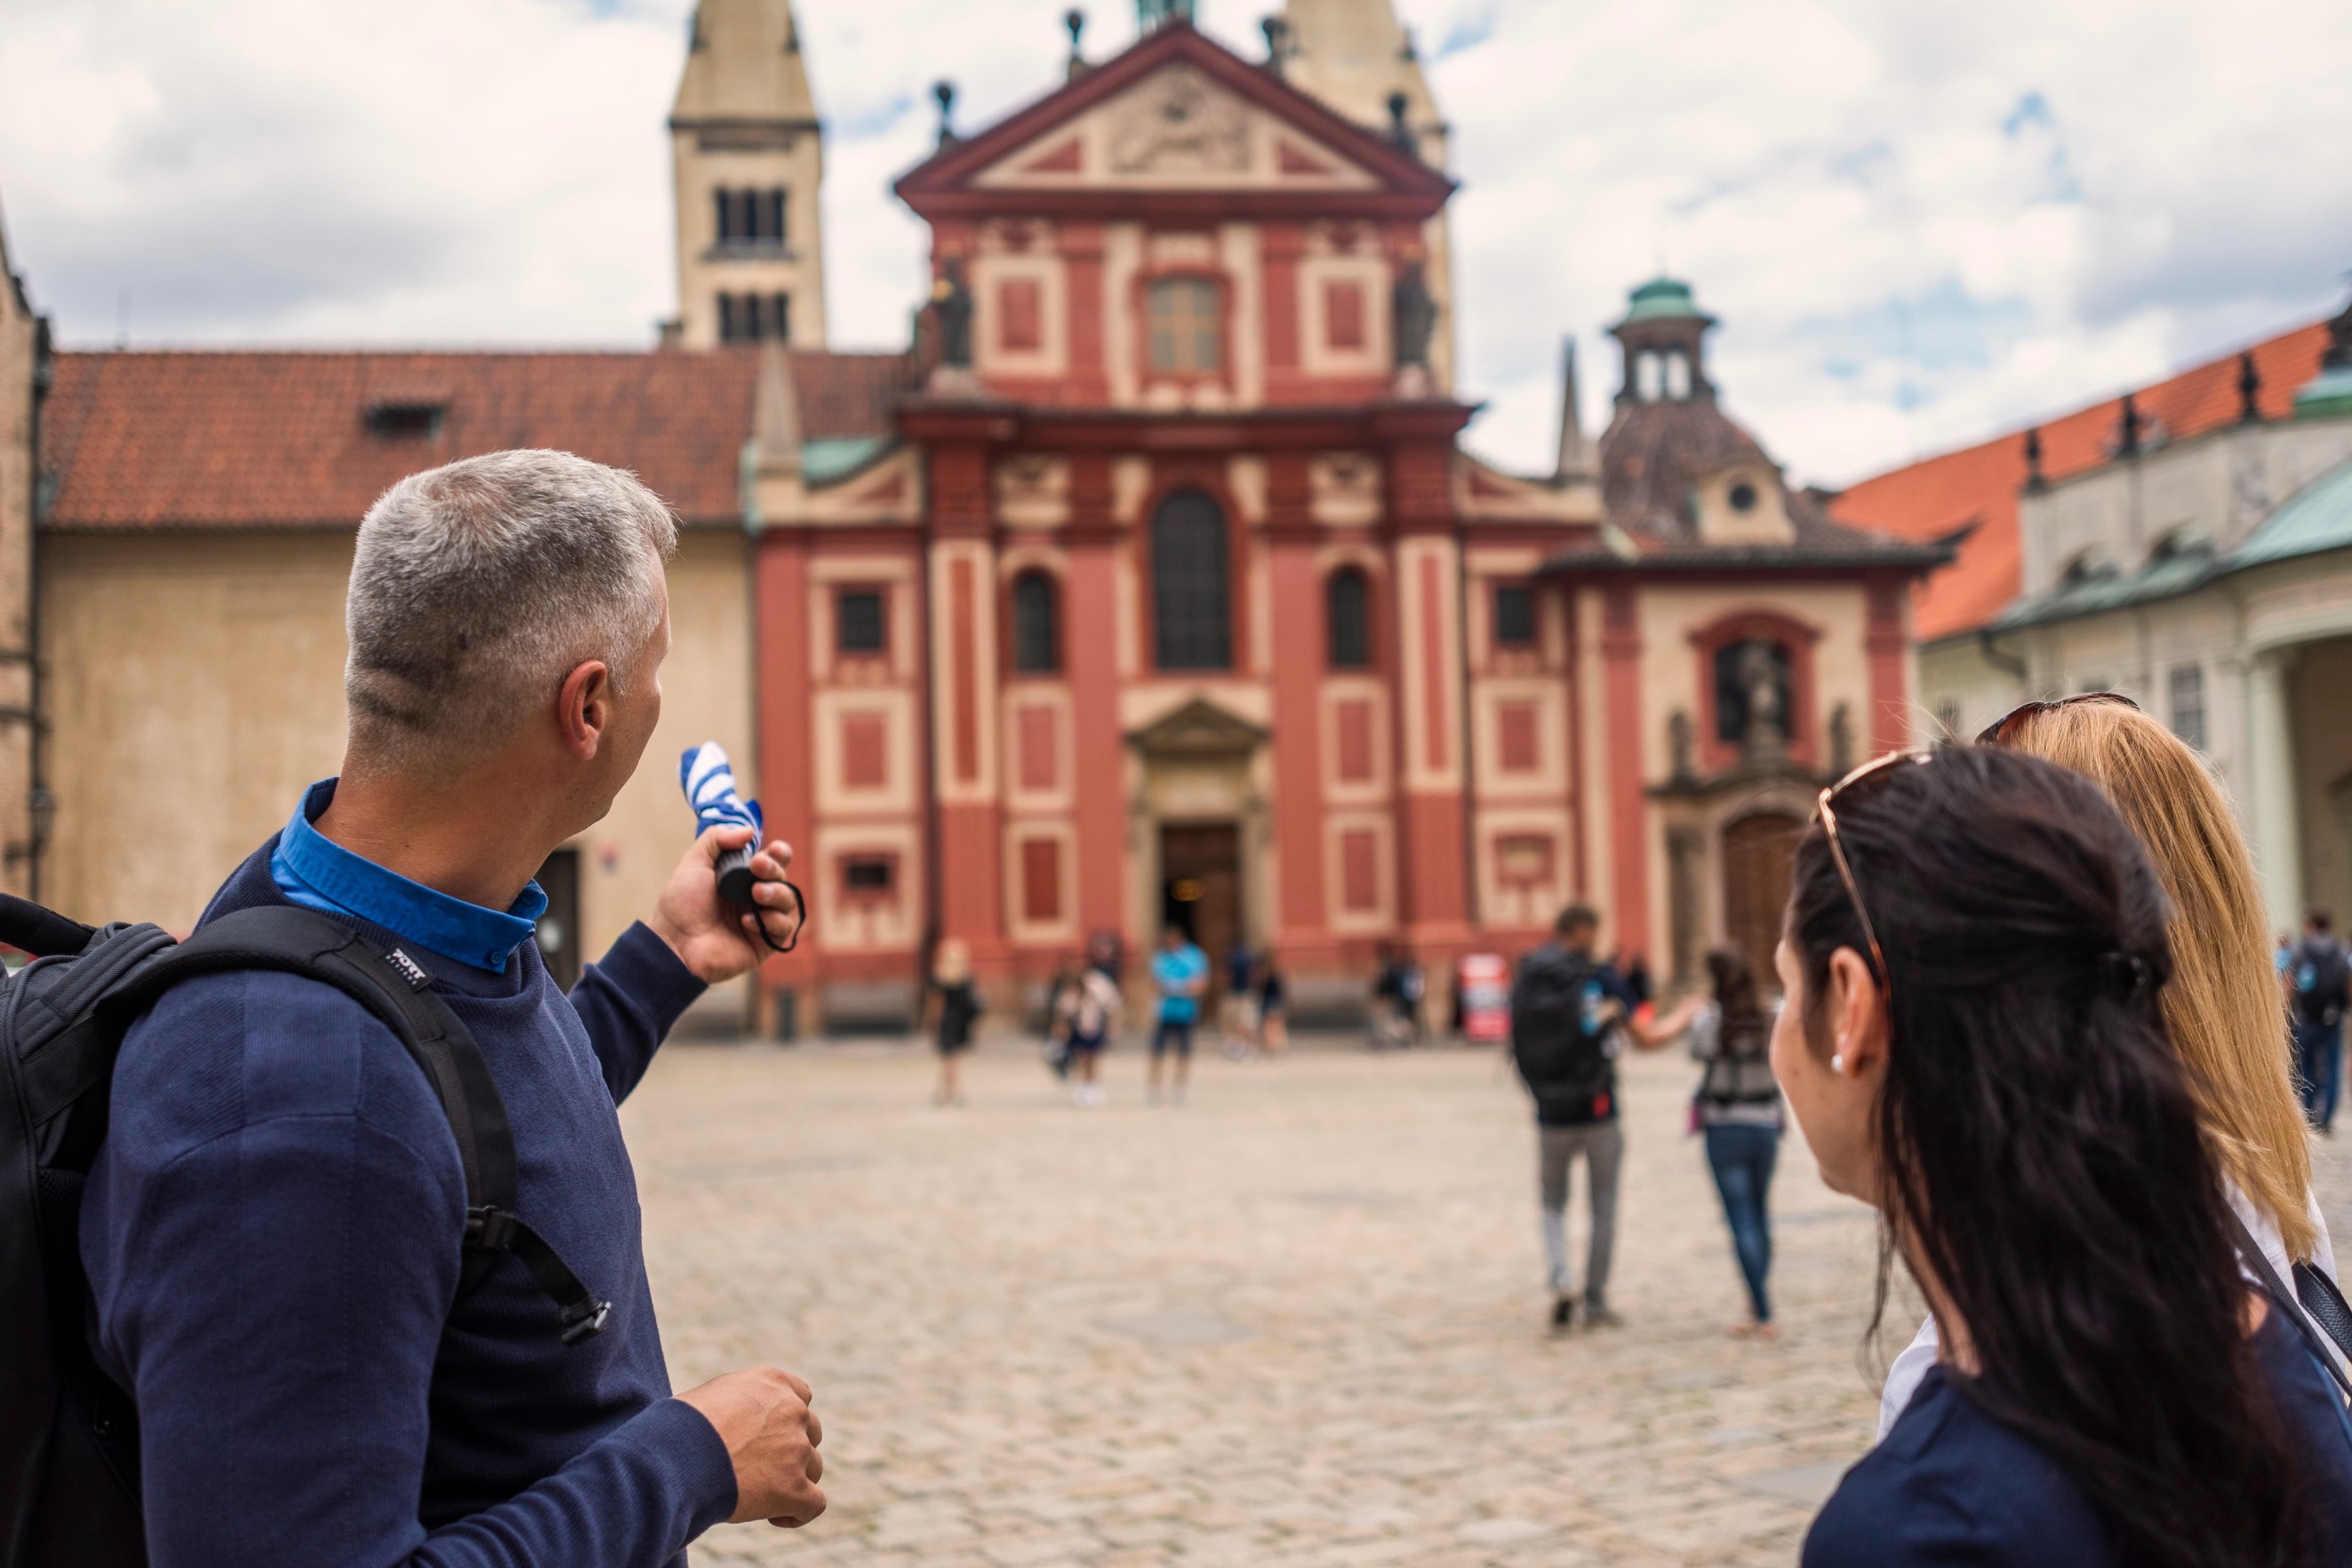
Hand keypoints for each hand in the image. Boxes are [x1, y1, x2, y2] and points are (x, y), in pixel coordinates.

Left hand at [649, 826, 802, 982]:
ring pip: (789, 901)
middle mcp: (755, 899)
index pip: (773, 862)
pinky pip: (784, 929)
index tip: (774, 849)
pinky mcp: (764, 944)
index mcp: (742, 879)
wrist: (675, 942)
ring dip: (777, 893)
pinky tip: (746, 922)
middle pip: (783, 878)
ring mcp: (761, 922)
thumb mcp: (694, 862)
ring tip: (757, 894)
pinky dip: (771, 921)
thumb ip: (717, 838)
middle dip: (774, 869)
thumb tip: (750, 831)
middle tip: (757, 867)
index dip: (780, 854)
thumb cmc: (681, 904)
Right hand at [674, 1367, 825, 1527]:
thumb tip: (730, 1424)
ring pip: (813, 1467)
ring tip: (759, 1495)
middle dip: (791, 1450)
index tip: (767, 1435)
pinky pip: (814, 1504)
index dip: (787, 1419)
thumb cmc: (678, 1427)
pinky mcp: (794, 1488)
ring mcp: (797, 1449)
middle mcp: (792, 1411)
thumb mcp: (710, 1397)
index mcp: (772, 1383)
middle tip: (759, 1467)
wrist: (677, 1456)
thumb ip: (736, 1404)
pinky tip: (775, 1517)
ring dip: (793, 1481)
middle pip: (810, 1432)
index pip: (801, 1395)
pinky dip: (798, 1514)